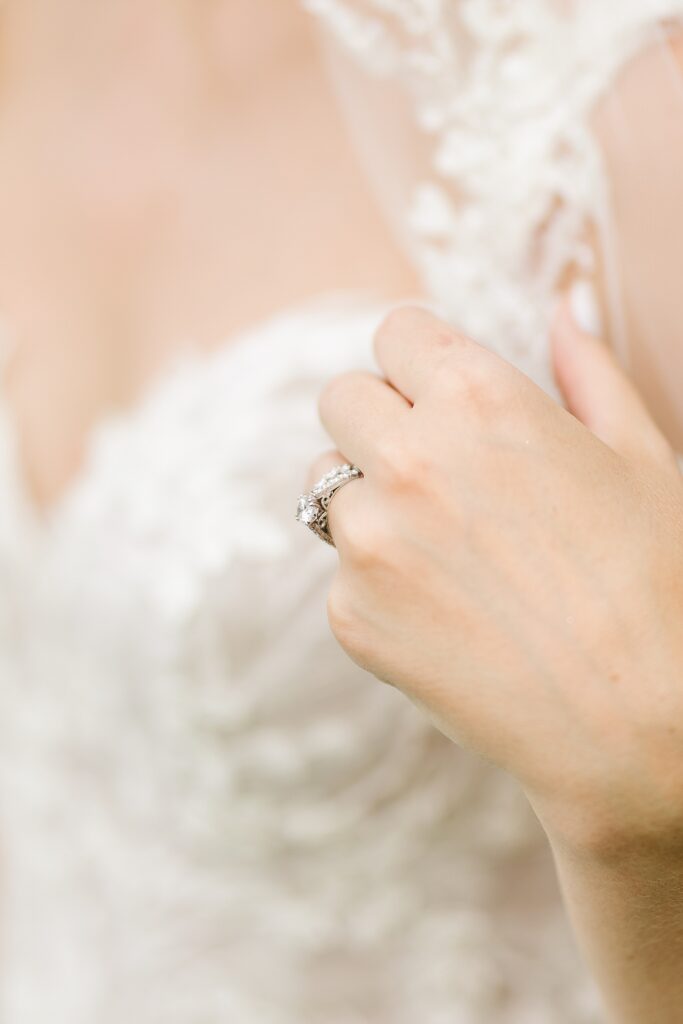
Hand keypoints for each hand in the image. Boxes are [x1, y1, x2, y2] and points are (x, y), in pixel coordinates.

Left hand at [309, 302, 682, 859]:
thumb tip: (565, 306)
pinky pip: (340, 569)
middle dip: (380, 418)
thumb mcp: (641, 457)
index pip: (394, 332)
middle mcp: (408, 459)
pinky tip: (447, 611)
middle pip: (342, 398)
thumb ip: (590, 370)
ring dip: (372, 498)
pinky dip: (378, 579)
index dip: (419, 360)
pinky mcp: (350, 614)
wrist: (634, 724)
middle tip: (434, 466)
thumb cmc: (654, 583)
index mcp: (479, 399)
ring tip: (446, 548)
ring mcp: (369, 541)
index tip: (438, 393)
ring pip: (328, 483)